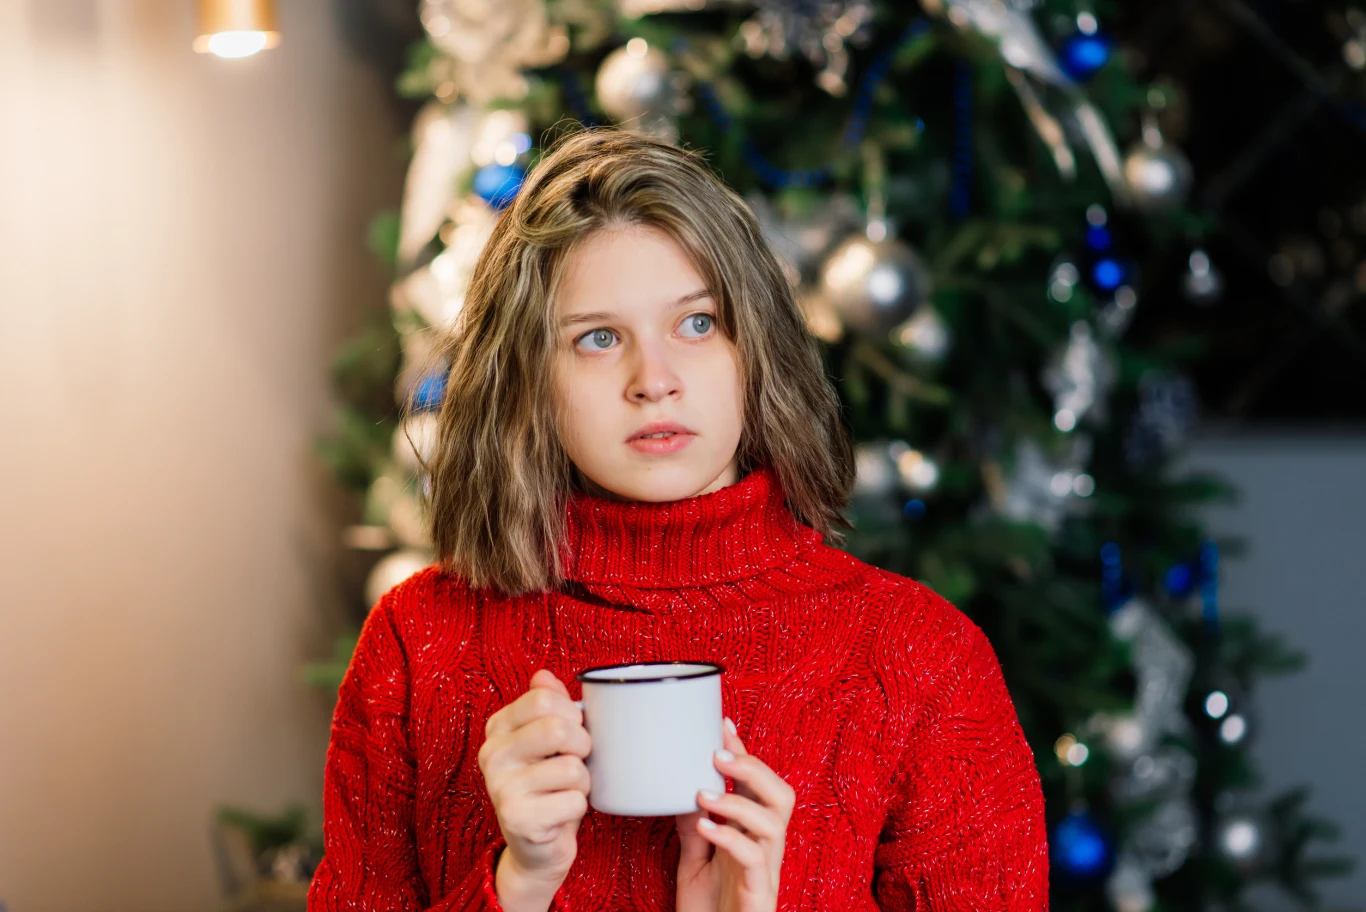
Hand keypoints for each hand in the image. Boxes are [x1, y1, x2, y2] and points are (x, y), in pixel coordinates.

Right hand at [478, 669, 591, 902]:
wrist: (536, 847)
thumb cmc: (548, 786)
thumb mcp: (547, 740)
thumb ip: (547, 704)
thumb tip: (543, 675)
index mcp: (498, 728)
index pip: (544, 698)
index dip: (572, 713)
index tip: (571, 730)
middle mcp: (492, 754)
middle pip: (559, 728)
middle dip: (583, 745)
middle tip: (576, 760)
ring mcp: (500, 786)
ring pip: (572, 768)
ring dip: (582, 782)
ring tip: (566, 791)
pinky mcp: (516, 818)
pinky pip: (573, 801)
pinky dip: (579, 808)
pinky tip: (561, 814)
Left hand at [675, 717, 794, 911]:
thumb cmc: (710, 909)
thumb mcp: (695, 861)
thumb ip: (696, 827)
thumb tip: (680, 790)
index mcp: (753, 834)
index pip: (757, 783)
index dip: (743, 752)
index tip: (721, 724)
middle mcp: (766, 847)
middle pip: (782, 795)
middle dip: (754, 768)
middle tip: (717, 756)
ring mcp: (766, 870)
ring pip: (774, 822)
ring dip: (739, 801)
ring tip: (704, 793)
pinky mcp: (760, 893)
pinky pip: (755, 859)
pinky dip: (731, 837)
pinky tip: (705, 826)